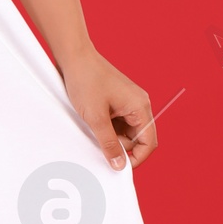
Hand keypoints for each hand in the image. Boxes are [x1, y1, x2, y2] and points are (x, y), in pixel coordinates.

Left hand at [58, 47, 157, 170]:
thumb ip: (109, 144)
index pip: (148, 142)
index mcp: (140, 107)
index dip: (137, 158)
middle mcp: (139, 104)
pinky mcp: (117, 102)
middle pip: (138, 138)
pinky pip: (117, 123)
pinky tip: (93, 123)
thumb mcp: (96, 118)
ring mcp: (128, 102)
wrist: (73, 57)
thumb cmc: (86, 81)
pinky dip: (107, 128)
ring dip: (112, 137)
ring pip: (126, 132)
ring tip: (94, 129)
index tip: (119, 167)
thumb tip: (120, 165)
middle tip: (100, 143)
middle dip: (121, 146)